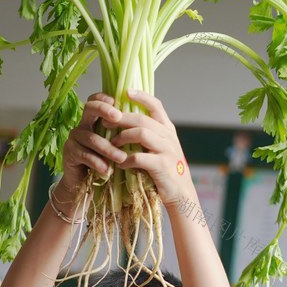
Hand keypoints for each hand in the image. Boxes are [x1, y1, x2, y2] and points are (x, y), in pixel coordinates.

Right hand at [56, 92, 127, 198]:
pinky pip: (85, 155)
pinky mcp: (69, 153)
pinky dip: (98, 163)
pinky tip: (107, 171)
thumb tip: (146, 125)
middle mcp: (82, 126)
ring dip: (108, 148)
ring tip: (122, 158)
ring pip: (91, 137)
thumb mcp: (115, 147)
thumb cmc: (104, 164)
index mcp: (94, 120)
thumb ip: (123, 135)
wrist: (85, 187)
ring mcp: (74, 139)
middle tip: (118, 117)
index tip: (117, 101)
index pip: (96, 100)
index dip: (104, 97)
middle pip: (89, 108)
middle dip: (104, 110)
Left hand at [109, 89, 191, 204]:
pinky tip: (119, 164)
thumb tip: (129, 122)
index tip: (125, 92)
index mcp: (168, 129)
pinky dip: (126, 160)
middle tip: (105, 123)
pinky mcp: (161, 167)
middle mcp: (168, 137)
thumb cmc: (166, 171)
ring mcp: (166, 151)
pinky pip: (140, 158)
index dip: (141, 96)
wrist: (181, 194)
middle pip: (142, 119)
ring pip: (141, 134)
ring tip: (112, 144)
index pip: (156, 105)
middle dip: (121, 119)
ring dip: (122, 137)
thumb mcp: (162, 148)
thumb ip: (150, 135)